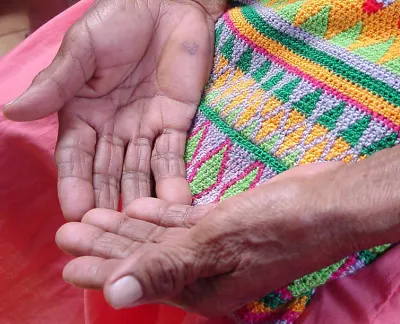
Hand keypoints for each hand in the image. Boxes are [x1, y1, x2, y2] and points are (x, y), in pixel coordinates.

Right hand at [3, 0, 224, 219]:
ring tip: (145, 226)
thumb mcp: (82, 50)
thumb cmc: (119, 20)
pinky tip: (176, 203)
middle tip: (111, 231)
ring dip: (142, 198)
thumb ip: (55, 83)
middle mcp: (113, 128)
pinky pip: (175, 156)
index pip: (75, 156)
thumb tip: (11, 111)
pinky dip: (175, 179)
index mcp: (83, 113)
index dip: (75, 183)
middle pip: (109, 171)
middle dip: (108, 200)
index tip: (75, 212)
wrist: (171, 4)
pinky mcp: (177, 122)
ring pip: (142, 170)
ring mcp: (146, 127)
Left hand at [55, 163, 354, 315]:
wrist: (331, 202)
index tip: (68, 257)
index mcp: (203, 288)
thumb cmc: (278, 225)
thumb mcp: (216, 244)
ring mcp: (220, 246)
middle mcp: (209, 272)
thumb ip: (164, 266)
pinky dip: (165, 215)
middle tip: (69, 229)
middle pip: (148, 258)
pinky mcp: (230, 224)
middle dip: (109, 245)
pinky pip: (188, 222)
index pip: (141, 279)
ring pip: (165, 238)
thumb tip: (114, 296)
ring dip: (131, 227)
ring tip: (95, 216)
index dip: (102, 268)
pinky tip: (142, 207)